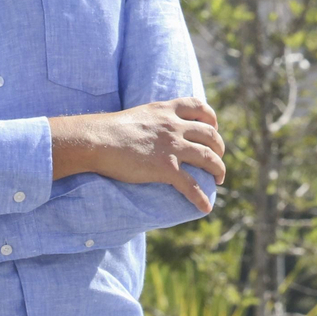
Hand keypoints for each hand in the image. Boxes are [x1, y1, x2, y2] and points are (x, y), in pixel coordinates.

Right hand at [50, 98, 225, 213]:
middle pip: (210, 134)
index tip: (213, 129)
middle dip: (219, 147)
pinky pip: (191, 185)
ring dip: (219, 170)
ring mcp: (172, 147)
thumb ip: (156, 118)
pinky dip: (200, 197)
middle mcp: (175, 126)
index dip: (211, 119)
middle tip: (217, 158)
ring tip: (219, 179)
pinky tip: (205, 208)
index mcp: (168, 110)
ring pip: (208, 158)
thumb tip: (158, 128)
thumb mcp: (141, 114)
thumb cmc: (111, 129)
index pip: (200, 107)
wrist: (97, 140)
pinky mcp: (166, 168)